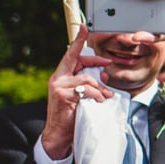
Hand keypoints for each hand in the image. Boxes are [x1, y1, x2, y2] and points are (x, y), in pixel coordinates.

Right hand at [41, 29, 113, 160]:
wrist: (59, 135)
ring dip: (100, 88)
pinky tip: (98, 102)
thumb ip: (90, 84)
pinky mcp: (64, 95)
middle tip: (107, 63)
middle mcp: (57, 79)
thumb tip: (105, 75)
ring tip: (105, 97)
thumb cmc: (72, 116)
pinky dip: (96, 96)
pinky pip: (87, 91)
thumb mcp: (82, 96)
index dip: (78, 41)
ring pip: (86, 79)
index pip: (70, 55)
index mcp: (61, 76)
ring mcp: (59, 86)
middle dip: (95, 61)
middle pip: (79, 62)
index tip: (84, 28)